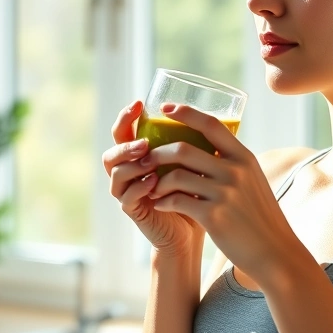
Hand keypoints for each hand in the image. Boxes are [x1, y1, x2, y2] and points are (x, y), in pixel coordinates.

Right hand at [102, 101, 203, 256]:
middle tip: (145, 141)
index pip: (124, 132)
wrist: (196, 229)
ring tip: (148, 157)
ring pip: (115, 172)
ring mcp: (127, 191)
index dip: (126, 117)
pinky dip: (139, 187)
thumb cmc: (198, 193)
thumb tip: (221, 113)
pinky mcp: (133, 210)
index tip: (140, 103)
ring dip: (131, 163)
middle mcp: (128, 172)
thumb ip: (196, 143)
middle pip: (111, 151)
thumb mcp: (197, 164)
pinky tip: (154, 182)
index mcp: (140, 156)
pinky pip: (126, 196)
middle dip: (125, 143)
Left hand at [145, 103, 287, 274]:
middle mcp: (235, 171)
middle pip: (184, 148)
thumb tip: (208, 147)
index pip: (211, 124)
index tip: (165, 109)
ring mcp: (224, 193)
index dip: (186, 113)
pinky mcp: (213, 216)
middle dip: (158, 152)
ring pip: (176, 175)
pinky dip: (163, 201)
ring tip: (152, 187)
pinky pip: (176, 200)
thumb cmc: (260, 217)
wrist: (274, 252)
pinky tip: (159, 204)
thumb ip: (233, 164)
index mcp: (244, 157)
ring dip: (157, 180)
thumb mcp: (253, 181)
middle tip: (147, 159)